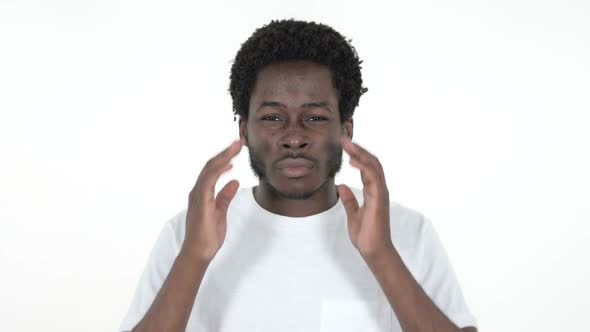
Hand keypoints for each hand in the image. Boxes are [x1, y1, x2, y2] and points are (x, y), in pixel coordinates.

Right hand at [182, 139, 243, 262]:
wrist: (198, 252)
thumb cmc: (207, 236)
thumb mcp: (221, 212)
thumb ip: (225, 196)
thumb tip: (234, 181)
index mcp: (202, 193)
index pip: (214, 170)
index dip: (225, 157)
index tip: (237, 148)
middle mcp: (198, 191)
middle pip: (211, 165)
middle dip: (225, 152)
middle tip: (239, 141)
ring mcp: (197, 195)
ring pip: (209, 169)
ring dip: (223, 156)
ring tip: (236, 147)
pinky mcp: (200, 202)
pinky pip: (208, 181)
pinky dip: (218, 170)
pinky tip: (229, 164)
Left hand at [338, 136, 393, 259]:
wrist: (373, 251)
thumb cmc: (366, 235)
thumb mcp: (353, 214)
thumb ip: (349, 200)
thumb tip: (341, 187)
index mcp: (374, 192)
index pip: (367, 168)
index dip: (357, 155)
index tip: (345, 145)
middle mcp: (379, 190)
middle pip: (371, 163)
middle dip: (358, 149)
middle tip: (344, 138)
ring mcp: (381, 194)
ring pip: (373, 167)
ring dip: (360, 154)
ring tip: (348, 144)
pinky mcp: (379, 200)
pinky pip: (374, 179)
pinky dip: (364, 168)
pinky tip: (354, 161)